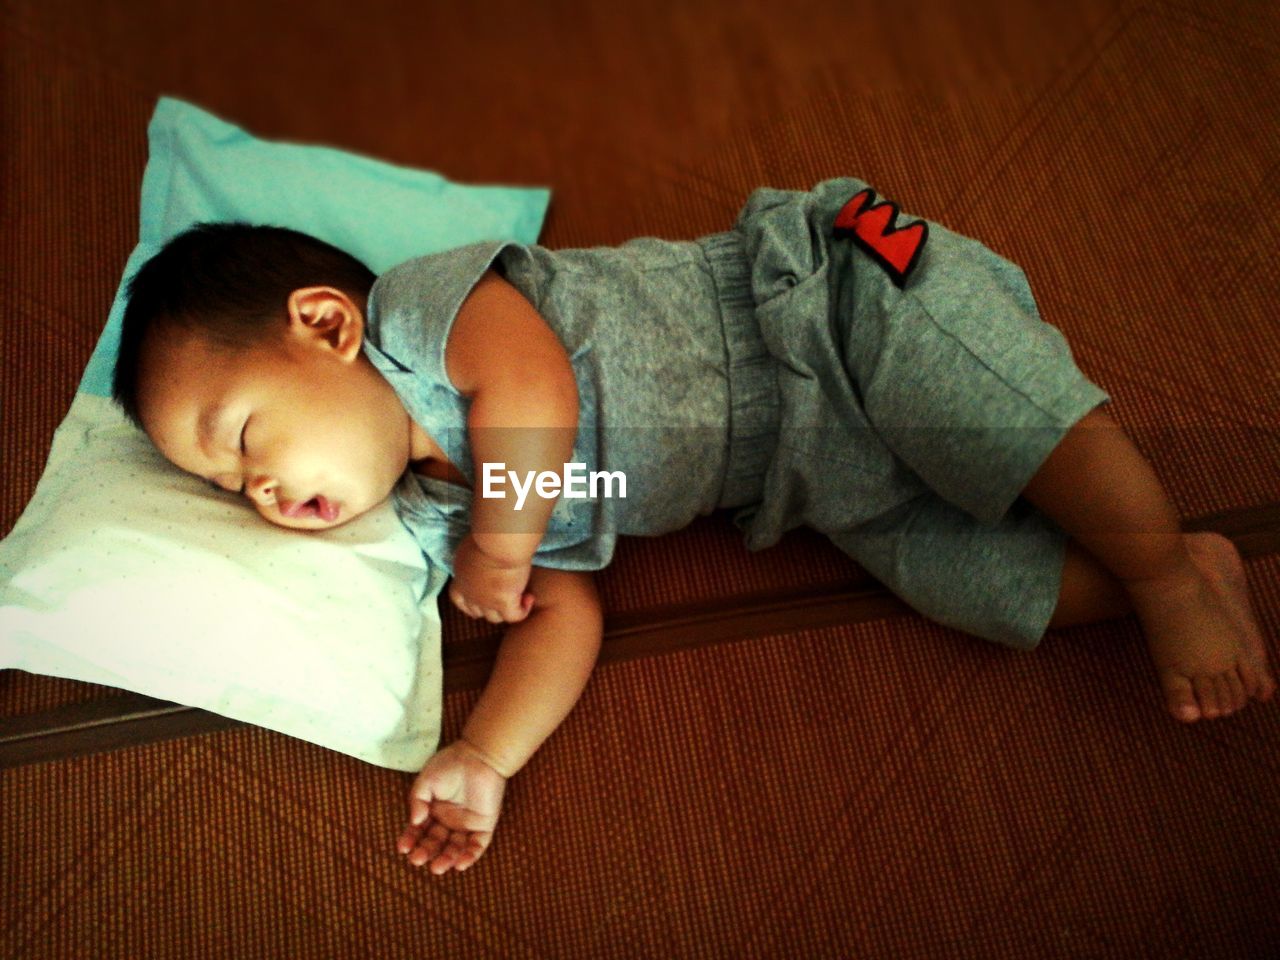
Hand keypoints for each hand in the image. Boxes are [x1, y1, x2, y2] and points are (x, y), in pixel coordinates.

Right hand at [397, 739, 508, 874]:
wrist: (479, 755)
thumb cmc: (450, 764)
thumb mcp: (426, 781)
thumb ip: (417, 800)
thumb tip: (414, 822)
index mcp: (432, 811)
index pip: (419, 831)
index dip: (411, 840)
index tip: (403, 848)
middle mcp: (448, 821)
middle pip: (435, 843)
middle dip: (426, 852)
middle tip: (418, 860)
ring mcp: (466, 825)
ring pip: (455, 848)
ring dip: (446, 859)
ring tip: (437, 867)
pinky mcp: (484, 825)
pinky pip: (477, 845)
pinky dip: (469, 856)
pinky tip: (459, 865)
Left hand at [449, 533, 534, 622]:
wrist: (497, 541)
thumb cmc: (485, 535)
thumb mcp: (471, 546)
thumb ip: (474, 557)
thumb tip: (482, 555)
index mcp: (461, 578)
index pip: (458, 599)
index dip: (469, 604)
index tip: (479, 600)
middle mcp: (471, 593)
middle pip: (477, 612)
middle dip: (489, 608)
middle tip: (504, 596)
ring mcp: (487, 601)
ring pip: (495, 618)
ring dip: (506, 610)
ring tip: (520, 595)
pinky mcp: (504, 603)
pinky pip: (515, 616)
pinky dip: (523, 610)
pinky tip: (529, 597)